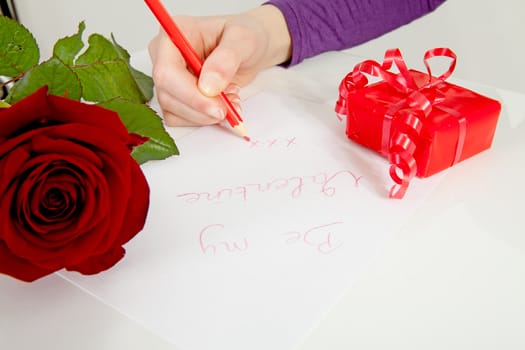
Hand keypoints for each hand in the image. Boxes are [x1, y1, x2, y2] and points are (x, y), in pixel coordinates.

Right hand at [148, 5, 291, 125]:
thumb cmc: (244, 38)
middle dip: (200, 108)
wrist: (249, 50)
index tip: (217, 107)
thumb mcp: (244, 40)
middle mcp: (165, 55)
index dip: (190, 94)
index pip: (167, 71)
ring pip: (172, 110)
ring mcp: (167, 77)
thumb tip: (208, 85)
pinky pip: (178, 117)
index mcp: (176, 32)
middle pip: (167, 94)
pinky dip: (202, 119)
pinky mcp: (174, 94)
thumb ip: (227, 59)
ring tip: (230, 101)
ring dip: (203, 115)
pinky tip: (221, 105)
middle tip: (227, 110)